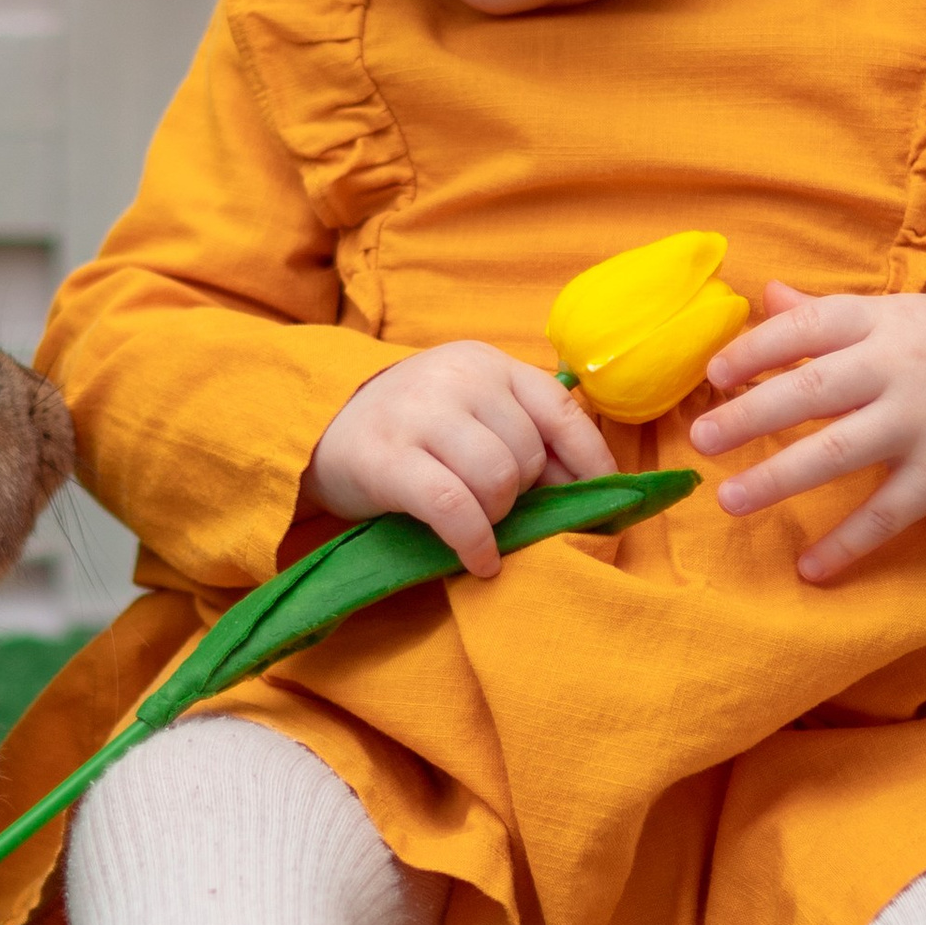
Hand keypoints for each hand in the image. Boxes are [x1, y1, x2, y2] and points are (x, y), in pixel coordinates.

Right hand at [308, 343, 613, 579]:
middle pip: (529, 453)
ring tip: (480, 526)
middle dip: (526, 494)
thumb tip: (592, 488)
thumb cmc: (414, 429)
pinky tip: (479, 561)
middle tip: (499, 507)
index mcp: (487, 363)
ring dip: (498, 516)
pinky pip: (454, 507)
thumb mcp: (471, 411)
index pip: (560, 408)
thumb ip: (524, 432)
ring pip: (497, 479)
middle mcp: (457, 377)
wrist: (320, 429)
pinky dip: (475, 541)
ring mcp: (419, 413)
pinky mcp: (386, 458)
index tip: (605, 499)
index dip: (591, 460)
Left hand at [693, 280, 925, 584]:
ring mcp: (922, 424)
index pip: (809, 327)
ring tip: (729, 500)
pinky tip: (808, 569)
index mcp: (884, 322)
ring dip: (778, 478)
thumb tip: (768, 294)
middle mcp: (900, 369)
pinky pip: (886, 514)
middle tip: (700, 440)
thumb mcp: (899, 319)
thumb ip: (830, 314)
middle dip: (750, 414)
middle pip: (813, 389)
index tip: (714, 375)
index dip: (757, 348)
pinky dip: (846, 544)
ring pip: (838, 451)